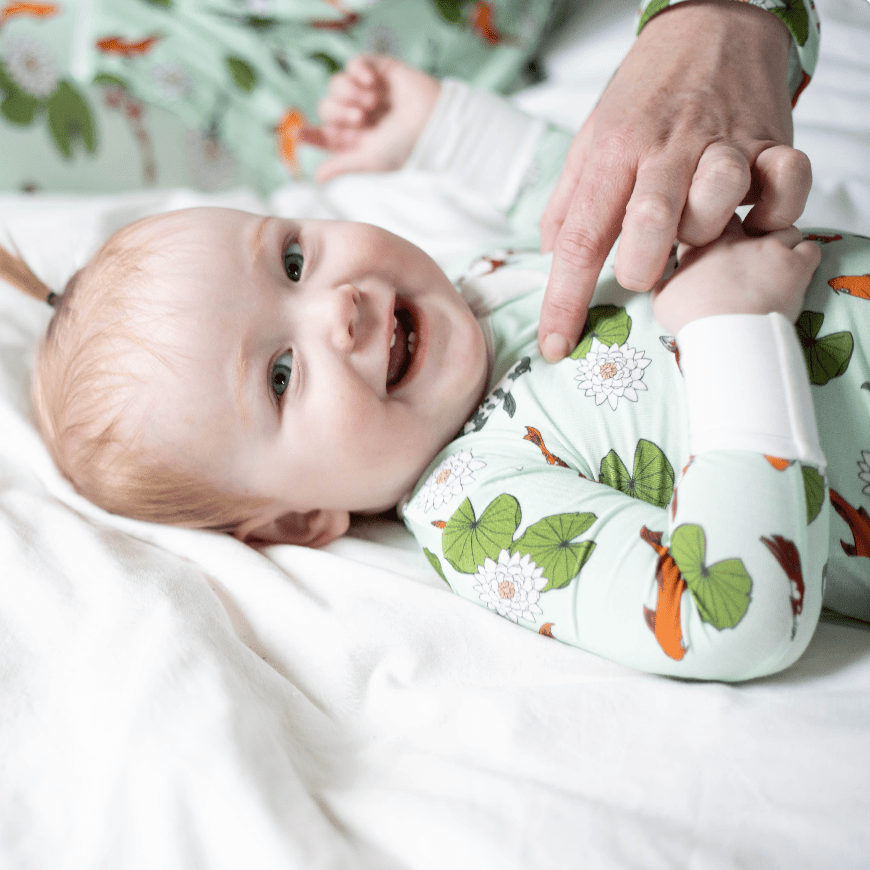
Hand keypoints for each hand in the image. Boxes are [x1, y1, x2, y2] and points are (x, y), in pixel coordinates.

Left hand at [300, 55, 440, 182]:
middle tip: (360, 118)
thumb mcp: (368, 159)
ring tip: (372, 102)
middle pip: (327, 107)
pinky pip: (354, 63)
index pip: (325, 135)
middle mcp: (359, 115)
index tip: (298, 134)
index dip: (310, 134)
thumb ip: (342, 164)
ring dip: (349, 93)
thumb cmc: (404, 146)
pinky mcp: (378, 70)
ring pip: (336, 84)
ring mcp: (367, 92)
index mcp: (355, 140)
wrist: (432, 122)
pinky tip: (371, 81)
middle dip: (338, 112)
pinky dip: (357, 70)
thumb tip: (317, 178)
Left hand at [537, 0, 812, 361]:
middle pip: (650, 224)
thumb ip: (569, 203)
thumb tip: (549, 256)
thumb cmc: (644, 95)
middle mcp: (665, 148)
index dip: (564, 301)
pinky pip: (786, 185)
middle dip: (644, 266)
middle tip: (645, 267)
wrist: (710, 22)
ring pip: (716, 202)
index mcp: (612, 153)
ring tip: (699, 225)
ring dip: (705, 231)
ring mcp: (722, 142)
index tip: (554, 346)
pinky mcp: (771, 139)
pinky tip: (754, 216)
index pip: (579, 238)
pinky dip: (774, 212)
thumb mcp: (590, 140)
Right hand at [651, 216, 820, 334]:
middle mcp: (736, 239)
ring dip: (780, 244)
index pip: (707, 222)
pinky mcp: (795, 264)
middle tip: (747, 256)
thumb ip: (663, 279)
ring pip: (782, 228)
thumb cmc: (692, 320)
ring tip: (774, 265)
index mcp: (702, 246)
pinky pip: (810, 249)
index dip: (712, 234)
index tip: (713, 251)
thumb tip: (658, 274)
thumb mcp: (662, 300)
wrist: (726, 335)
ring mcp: (768, 248)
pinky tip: (796, 273)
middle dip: (747, 233)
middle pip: (747, 219)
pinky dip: (805, 259)